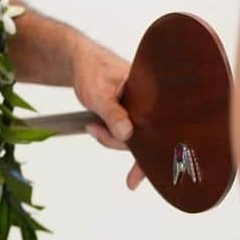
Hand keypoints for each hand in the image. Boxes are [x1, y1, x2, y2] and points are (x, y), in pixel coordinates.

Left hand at [69, 37, 145, 189]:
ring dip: (110, 137)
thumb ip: (112, 114)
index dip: (151, 153)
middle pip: (142, 136)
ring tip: (92, 123)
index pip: (157, 126)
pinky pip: (126, 132)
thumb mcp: (98, 93)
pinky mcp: (131, 115)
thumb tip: (126, 135)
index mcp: (150, 93)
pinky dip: (113, 136)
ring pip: (131, 137)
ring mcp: (141, 111)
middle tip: (95, 131)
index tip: (137, 177)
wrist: (82, 62)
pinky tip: (99, 130)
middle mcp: (150, 104)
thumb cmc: (93, 70)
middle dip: (118, 142)